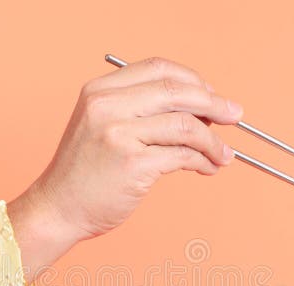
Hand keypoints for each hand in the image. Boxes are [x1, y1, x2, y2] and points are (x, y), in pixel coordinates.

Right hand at [7, 56, 244, 281]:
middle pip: (177, 91)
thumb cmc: (85, 174)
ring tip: (224, 154)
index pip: (158, 69)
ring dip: (213, 140)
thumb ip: (141, 112)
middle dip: (214, 103)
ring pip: (186, 124)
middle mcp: (106, 106)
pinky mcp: (132, 164)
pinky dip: (203, 161)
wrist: (58, 209)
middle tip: (235, 116)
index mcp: (99, 91)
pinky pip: (183, 155)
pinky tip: (208, 168)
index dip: (192, 79)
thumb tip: (201, 107)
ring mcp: (118, 134)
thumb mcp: (102, 127)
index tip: (212, 94)